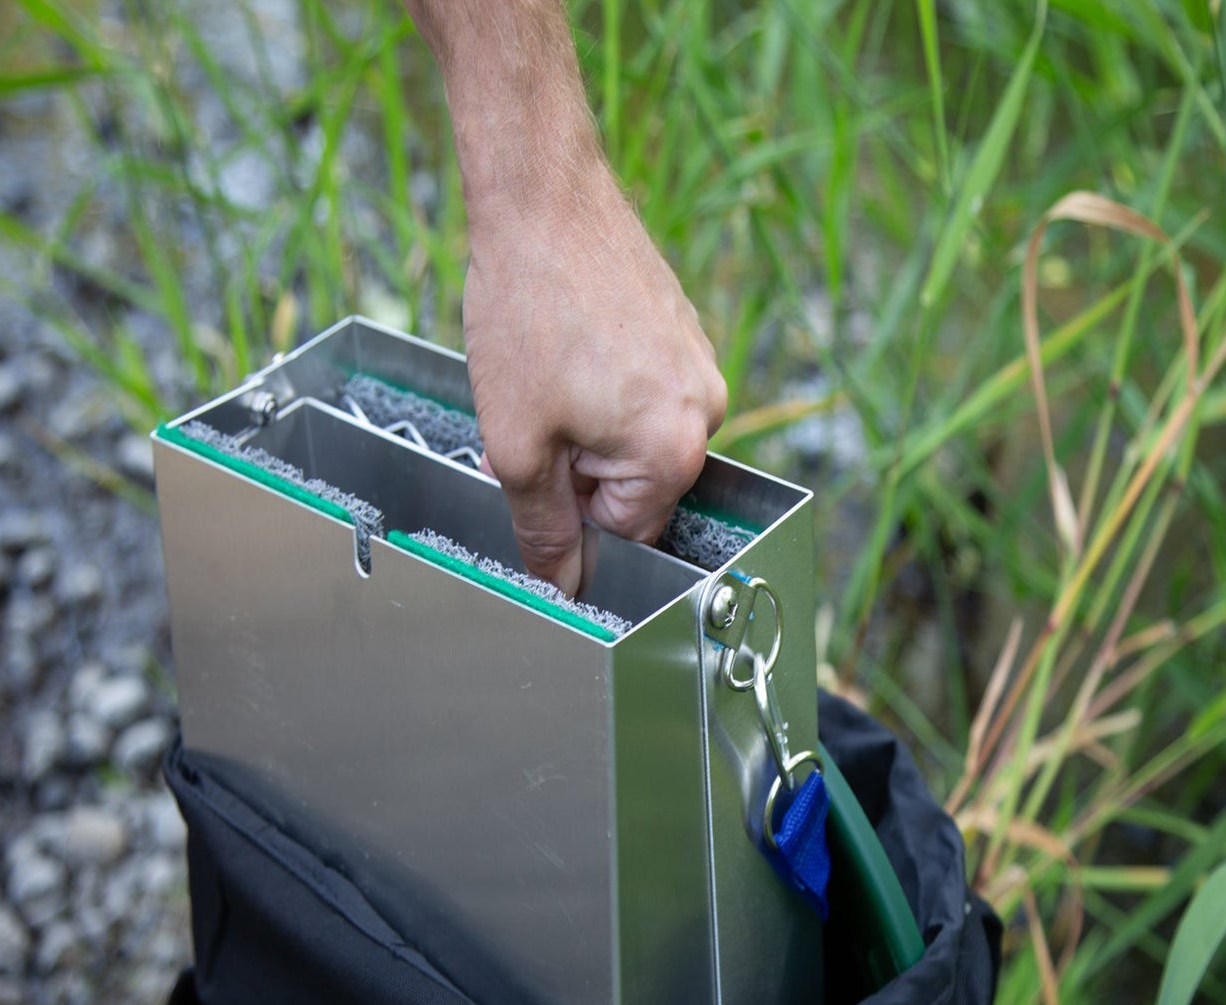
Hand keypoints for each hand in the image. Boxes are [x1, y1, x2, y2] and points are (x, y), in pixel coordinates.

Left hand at [464, 162, 727, 595]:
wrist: (542, 199)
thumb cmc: (529, 313)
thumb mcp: (518, 447)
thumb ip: (543, 529)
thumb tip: (562, 586)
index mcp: (674, 452)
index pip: (627, 534)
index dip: (570, 516)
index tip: (537, 477)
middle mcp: (707, 413)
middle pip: (636, 489)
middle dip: (577, 472)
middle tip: (532, 422)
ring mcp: (700, 369)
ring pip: (635, 441)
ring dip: (585, 430)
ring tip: (548, 377)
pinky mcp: (685, 335)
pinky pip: (642, 396)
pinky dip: (602, 391)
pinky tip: (567, 351)